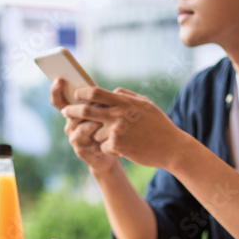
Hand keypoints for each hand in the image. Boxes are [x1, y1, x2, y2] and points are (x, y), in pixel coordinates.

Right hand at [50, 78, 119, 175]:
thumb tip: (95, 90)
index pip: (58, 100)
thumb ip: (95, 102)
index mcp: (72, 113)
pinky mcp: (81, 151)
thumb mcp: (102, 111)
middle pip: (70, 113)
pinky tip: (110, 134)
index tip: (59, 79)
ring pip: (80, 127)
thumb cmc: (108, 127)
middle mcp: (69, 125)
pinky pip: (89, 141)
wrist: (113, 151)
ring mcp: (74, 139)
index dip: (56, 90)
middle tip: (100, 103)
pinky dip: (100, 136)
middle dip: (85, 107)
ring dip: (95, 122)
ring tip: (108, 120)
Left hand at [60, 86, 187, 170]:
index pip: (94, 93)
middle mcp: (118, 114)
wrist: (171, 148)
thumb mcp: (146, 104)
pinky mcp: (116, 146)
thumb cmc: (159, 125)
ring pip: (94, 131)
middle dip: (72, 111)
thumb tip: (112, 90)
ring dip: (98, 135)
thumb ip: (127, 96)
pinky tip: (123, 148)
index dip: (81, 93)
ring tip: (116, 138)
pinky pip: (102, 146)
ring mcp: (116, 131)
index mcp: (124, 101)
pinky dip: (109, 148)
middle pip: (85, 110)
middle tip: (66, 112)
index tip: (76, 95)